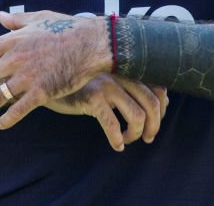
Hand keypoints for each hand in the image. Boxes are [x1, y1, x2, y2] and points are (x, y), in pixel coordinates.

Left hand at [0, 10, 112, 129]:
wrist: (90, 43)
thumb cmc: (65, 28)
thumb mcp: (38, 18)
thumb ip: (16, 21)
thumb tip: (0, 16)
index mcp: (11, 41)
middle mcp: (15, 59)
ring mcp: (27, 77)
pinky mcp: (42, 91)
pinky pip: (20, 109)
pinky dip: (8, 119)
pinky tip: (1, 125)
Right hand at [46, 74, 168, 151]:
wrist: (50, 77)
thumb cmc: (84, 81)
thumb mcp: (110, 80)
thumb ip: (133, 86)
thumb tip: (164, 103)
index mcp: (128, 68)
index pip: (160, 88)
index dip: (162, 109)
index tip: (154, 122)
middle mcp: (121, 74)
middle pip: (153, 103)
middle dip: (154, 126)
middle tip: (147, 138)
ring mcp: (107, 85)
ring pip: (138, 116)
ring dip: (136, 134)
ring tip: (127, 139)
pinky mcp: (92, 98)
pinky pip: (113, 124)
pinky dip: (117, 139)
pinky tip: (116, 145)